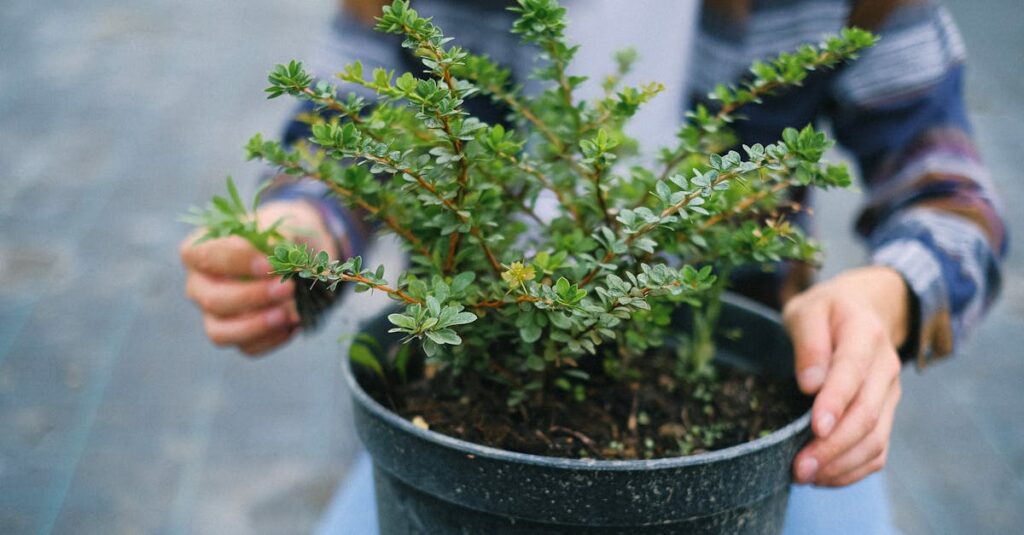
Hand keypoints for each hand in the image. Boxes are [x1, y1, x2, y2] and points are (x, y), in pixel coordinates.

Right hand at [180, 200, 334, 355]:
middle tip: (287, 288)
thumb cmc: (281, 236)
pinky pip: (247, 347)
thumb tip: (280, 258)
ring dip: (256, 326)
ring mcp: (214, 315)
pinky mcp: (236, 336)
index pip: (201, 255)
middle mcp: (199, 285)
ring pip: (220, 332)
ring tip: (288, 315)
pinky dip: (272, 338)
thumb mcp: (282, 225)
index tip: (269, 264)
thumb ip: (278, 238)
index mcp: (200, 250)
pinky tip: (294, 323)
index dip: (234, 261)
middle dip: (252, 297)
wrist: (298, 257)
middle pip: (212, 300)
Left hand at [782, 266, 908, 486]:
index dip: (835, 402)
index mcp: (864, 334)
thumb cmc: (826, 311)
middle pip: (866, 414)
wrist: (864, 310)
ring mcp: (889, 394)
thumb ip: (808, 341)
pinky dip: (853, 469)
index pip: (852, 372)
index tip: (815, 427)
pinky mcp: (886, 413)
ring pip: (875, 439)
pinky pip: (877, 450)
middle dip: (833, 446)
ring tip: (805, 476)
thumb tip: (810, 383)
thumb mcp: (807, 310)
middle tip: (799, 467)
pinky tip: (823, 477)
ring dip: (841, 464)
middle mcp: (885, 367)